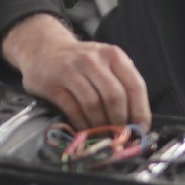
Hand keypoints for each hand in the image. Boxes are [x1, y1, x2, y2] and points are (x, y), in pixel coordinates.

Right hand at [0, 14, 151, 128]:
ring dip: (101, 125)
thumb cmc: (80, 61)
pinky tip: (87, 131)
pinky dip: (83, 124)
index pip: (134, 85)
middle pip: (114, 96)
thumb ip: (122, 83)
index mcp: (113, 55)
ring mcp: (71, 71)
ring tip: (105, 136)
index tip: (141, 129)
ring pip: (93, 104)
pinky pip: (73, 109)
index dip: (141, 111)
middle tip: (121, 136)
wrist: (42, 48)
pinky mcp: (53, 84)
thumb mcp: (105, 62)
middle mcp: (93, 60)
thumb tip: (138, 119)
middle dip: (120, 121)